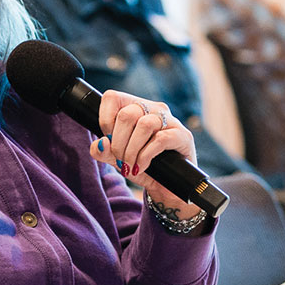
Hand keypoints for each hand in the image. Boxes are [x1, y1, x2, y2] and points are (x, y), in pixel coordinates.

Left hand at [89, 90, 199, 217]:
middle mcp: (153, 109)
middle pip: (126, 115)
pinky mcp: (183, 135)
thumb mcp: (116, 160)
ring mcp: (170, 120)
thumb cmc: (141, 167)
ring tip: (130, 166)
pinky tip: (141, 166)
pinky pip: (160, 139)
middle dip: (118, 143)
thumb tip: (101, 143)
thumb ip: (102, 152)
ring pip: (144, 125)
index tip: (108, 141)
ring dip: (131, 151)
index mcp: (135, 107)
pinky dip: (145, 156)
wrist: (167, 186)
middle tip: (120, 161)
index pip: (112, 98)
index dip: (105, 120)